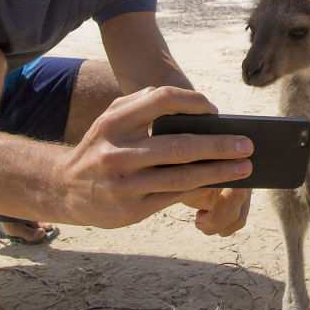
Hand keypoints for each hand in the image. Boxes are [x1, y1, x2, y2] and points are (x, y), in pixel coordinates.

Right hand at [59, 86, 252, 228]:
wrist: (63, 188)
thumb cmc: (100, 147)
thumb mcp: (110, 119)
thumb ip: (144, 105)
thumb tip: (195, 106)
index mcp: (114, 122)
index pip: (162, 100)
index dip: (194, 102)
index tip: (215, 111)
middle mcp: (117, 152)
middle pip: (181, 145)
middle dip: (220, 145)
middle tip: (247, 144)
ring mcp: (125, 184)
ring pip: (183, 176)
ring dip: (220, 171)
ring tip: (244, 167)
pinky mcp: (131, 209)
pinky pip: (174, 196)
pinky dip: (201, 189)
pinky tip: (219, 184)